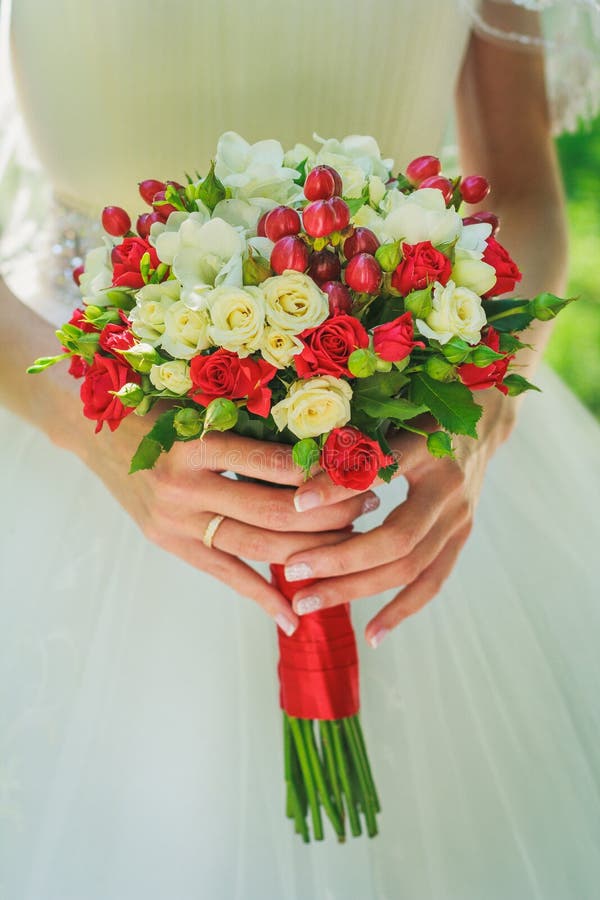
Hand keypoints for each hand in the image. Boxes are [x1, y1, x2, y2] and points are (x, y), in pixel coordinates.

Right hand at [74, 411, 377, 634]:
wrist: (101, 437)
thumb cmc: (164, 415)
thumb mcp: (204, 410)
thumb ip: (251, 430)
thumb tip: (326, 446)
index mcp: (197, 443)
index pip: (271, 464)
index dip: (319, 474)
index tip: (360, 471)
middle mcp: (183, 485)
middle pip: (271, 512)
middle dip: (327, 515)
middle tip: (369, 507)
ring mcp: (175, 522)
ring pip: (255, 547)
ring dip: (308, 553)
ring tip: (350, 546)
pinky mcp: (172, 546)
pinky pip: (226, 577)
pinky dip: (262, 598)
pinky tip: (293, 617)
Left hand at [283, 391, 516, 645]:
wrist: (481, 418)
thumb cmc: (417, 411)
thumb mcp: (387, 412)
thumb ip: (349, 440)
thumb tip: (294, 470)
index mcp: (427, 447)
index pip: (380, 471)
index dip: (338, 488)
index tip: (296, 503)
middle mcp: (449, 488)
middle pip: (396, 538)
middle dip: (339, 560)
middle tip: (291, 573)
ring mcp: (460, 518)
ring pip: (409, 568)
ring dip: (356, 589)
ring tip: (306, 603)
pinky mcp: (460, 538)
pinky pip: (431, 583)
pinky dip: (401, 610)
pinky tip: (372, 634)